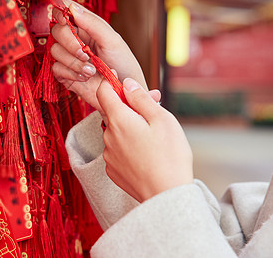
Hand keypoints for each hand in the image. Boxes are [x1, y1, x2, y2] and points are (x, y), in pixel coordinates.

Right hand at [51, 0, 146, 111]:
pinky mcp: (65, 74)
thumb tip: (72, 8)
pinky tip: (85, 77)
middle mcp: (75, 40)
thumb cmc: (124, 65)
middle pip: (56, 30)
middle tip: (85, 53)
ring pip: (55, 51)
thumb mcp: (113, 40)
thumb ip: (93, 23)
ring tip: (91, 70)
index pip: (65, 11)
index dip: (60, 12)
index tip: (65, 20)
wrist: (123, 93)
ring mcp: (69, 57)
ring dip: (73, 62)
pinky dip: (71, 73)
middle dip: (70, 43)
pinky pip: (56, 69)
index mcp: (86, 27)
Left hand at [96, 77, 193, 201]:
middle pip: (112, 113)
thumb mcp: (161, 119)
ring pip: (116, 132)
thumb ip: (140, 98)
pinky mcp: (112, 170)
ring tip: (153, 136)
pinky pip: (117, 150)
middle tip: (152, 110)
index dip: (110, 81)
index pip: (103, 92)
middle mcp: (108, 137)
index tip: (118, 77)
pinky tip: (146, 153)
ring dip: (129, 128)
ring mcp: (108, 155)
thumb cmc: (169, 156)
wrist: (166, 196)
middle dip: (128, 107)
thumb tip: (126, 83)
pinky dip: (128, 146)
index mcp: (119, 120)